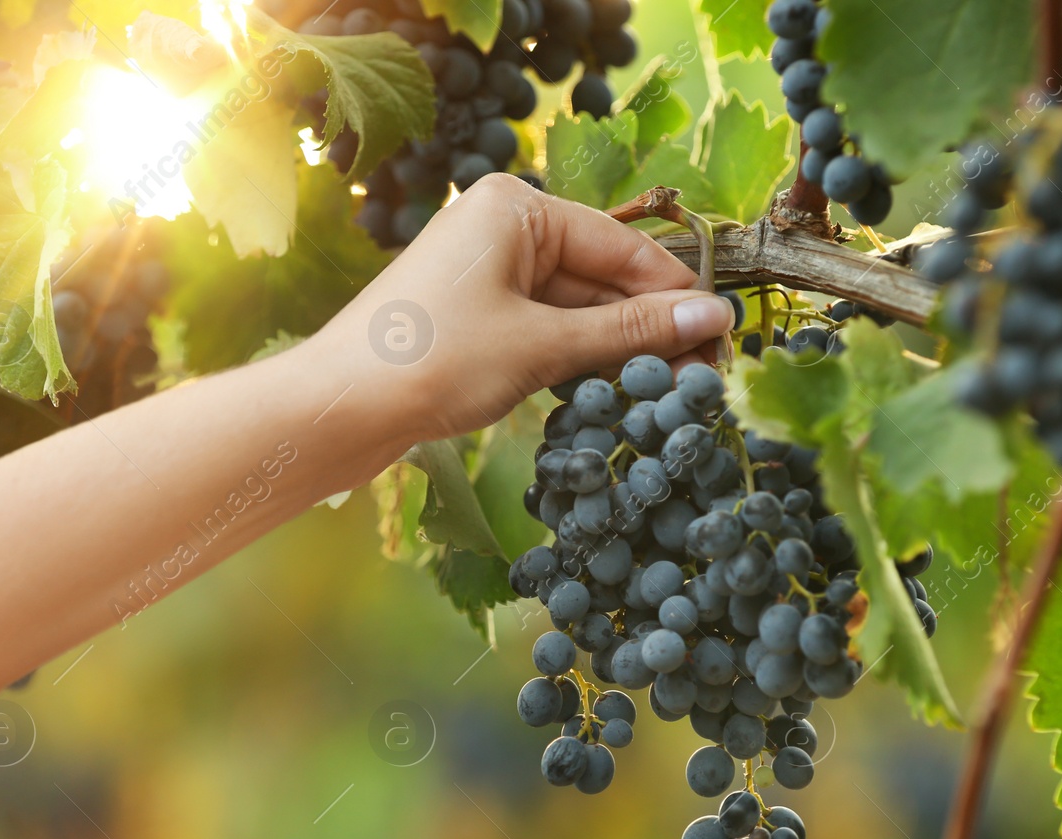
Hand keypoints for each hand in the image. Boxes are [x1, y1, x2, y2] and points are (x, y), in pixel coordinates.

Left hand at [321, 173, 735, 442]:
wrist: (337, 409)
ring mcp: (488, 273)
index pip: (621, 246)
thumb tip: (713, 317)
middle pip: (602, 276)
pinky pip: (548, 330)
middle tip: (704, 377)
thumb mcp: (542, 345)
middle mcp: (504, 227)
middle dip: (650, 327)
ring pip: (578, 309)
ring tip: (671, 392)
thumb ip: (629, 332)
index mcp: (516, 207)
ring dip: (619, 350)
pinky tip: (618, 393)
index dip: (675, 294)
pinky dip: (581, 359)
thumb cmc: (431, 362)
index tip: (724, 336)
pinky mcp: (478, 317)